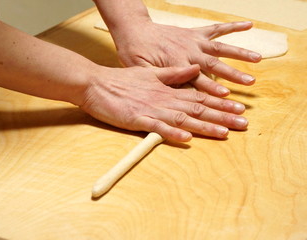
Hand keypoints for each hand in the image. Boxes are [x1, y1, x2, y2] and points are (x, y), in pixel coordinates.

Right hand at [80, 65, 247, 141]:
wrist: (97, 84)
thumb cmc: (123, 80)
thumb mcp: (151, 73)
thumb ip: (174, 73)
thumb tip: (195, 69)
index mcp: (168, 89)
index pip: (199, 96)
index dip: (220, 103)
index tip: (239, 108)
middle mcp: (164, 99)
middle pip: (198, 109)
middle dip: (222, 116)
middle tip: (244, 123)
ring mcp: (151, 110)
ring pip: (183, 119)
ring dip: (205, 126)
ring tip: (225, 133)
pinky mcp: (137, 120)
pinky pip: (157, 128)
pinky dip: (172, 133)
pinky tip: (187, 139)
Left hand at [112, 20, 261, 96]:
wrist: (134, 30)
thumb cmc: (135, 53)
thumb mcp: (141, 70)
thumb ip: (159, 80)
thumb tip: (175, 93)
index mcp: (176, 64)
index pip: (197, 80)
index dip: (211, 89)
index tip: (226, 96)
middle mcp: (189, 52)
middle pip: (214, 66)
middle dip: (233, 75)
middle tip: (250, 82)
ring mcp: (194, 41)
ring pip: (220, 48)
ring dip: (239, 53)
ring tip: (258, 59)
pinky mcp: (195, 33)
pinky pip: (216, 29)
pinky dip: (233, 27)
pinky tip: (249, 26)